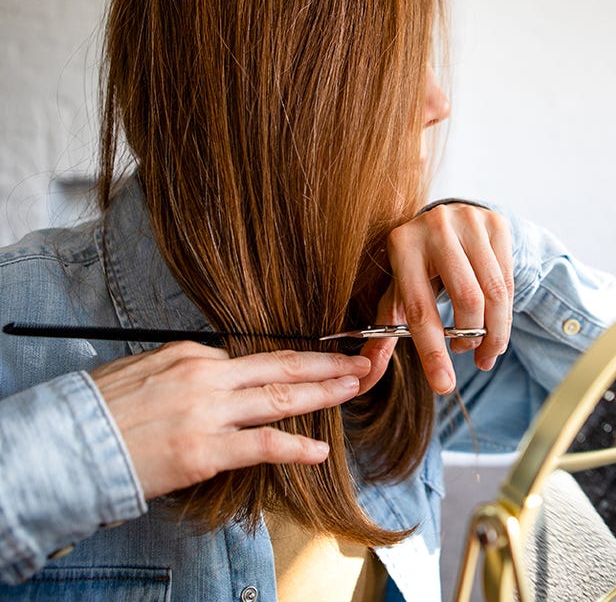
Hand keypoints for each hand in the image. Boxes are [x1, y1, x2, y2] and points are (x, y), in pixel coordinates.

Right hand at [90, 342, 369, 498]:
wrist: (69, 442)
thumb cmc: (105, 408)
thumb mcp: (148, 370)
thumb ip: (189, 370)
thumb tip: (218, 374)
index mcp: (192, 354)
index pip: (251, 359)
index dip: (289, 363)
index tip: (313, 364)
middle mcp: (206, 375)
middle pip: (279, 365)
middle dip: (324, 363)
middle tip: (357, 362)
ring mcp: (208, 411)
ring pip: (279, 397)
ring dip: (323, 392)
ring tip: (352, 388)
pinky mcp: (205, 450)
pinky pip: (261, 444)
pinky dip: (294, 446)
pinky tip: (318, 450)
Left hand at [360, 203, 513, 394]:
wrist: (445, 221)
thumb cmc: (417, 266)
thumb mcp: (398, 293)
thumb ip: (383, 333)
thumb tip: (364, 377)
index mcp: (402, 247)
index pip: (420, 309)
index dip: (432, 352)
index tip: (444, 385)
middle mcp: (435, 228)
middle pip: (467, 300)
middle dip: (471, 339)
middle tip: (465, 352)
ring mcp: (469, 222)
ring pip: (494, 293)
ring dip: (494, 333)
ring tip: (484, 349)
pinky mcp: (496, 223)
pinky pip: (509, 280)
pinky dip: (505, 313)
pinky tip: (496, 324)